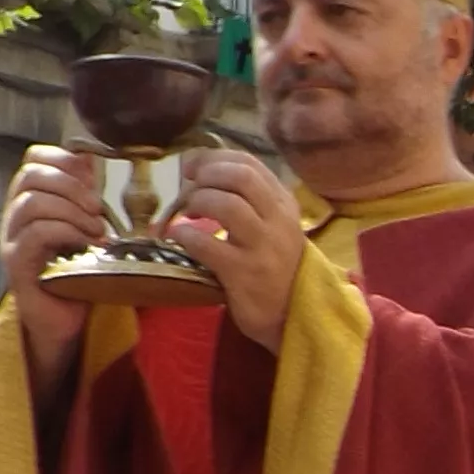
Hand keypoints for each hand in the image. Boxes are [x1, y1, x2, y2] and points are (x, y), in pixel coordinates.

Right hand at [0, 144, 111, 372]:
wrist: (65, 321)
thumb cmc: (77, 273)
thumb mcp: (86, 227)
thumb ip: (85, 196)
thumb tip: (91, 161)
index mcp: (31, 200)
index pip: (33, 158)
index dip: (62, 159)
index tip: (92, 177)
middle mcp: (15, 216)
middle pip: (31, 175)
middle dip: (71, 185)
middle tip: (98, 210)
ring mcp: (12, 239)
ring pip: (32, 202)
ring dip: (72, 211)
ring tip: (96, 231)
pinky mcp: (17, 264)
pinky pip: (36, 233)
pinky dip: (67, 232)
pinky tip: (86, 245)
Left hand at [166, 148, 310, 349]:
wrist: (294, 315)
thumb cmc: (276, 268)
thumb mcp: (274, 227)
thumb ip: (251, 201)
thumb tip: (202, 175)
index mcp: (284, 203)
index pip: (248, 162)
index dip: (213, 158)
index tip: (192, 169)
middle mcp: (278, 220)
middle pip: (239, 175)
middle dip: (205, 175)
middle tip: (189, 189)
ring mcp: (263, 247)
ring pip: (227, 203)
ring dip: (197, 202)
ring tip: (187, 215)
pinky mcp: (244, 273)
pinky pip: (207, 244)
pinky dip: (185, 235)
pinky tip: (179, 236)